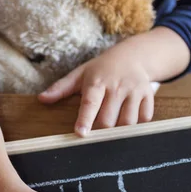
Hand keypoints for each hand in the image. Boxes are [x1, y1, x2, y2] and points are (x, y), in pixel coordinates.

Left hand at [39, 43, 155, 135]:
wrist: (132, 56)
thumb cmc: (101, 69)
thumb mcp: (80, 74)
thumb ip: (61, 88)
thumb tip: (42, 99)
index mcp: (97, 81)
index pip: (90, 103)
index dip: (85, 119)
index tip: (81, 134)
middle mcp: (117, 86)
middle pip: (108, 119)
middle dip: (101, 131)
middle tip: (95, 135)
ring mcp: (134, 91)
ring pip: (128, 123)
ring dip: (119, 132)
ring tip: (112, 129)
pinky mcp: (148, 96)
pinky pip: (144, 119)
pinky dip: (136, 126)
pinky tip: (128, 122)